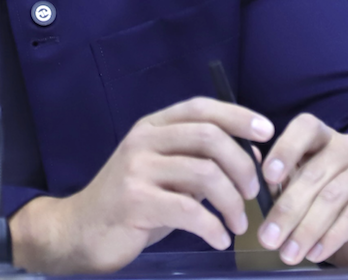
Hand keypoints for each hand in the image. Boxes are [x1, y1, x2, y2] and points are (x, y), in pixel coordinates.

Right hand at [9, 96, 273, 273]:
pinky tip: (219, 239)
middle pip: (208, 137)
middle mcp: (144, 140)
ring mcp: (137, 169)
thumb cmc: (132, 203)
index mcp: (153, 127)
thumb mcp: (164, 173)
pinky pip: (189, 210)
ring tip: (238, 223)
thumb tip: (251, 156)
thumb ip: (198, 160)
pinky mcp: (135, 201)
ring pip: (204, 173)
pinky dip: (213, 227)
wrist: (80, 230)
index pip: (200, 108)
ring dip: (232, 202)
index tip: (267, 131)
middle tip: (253, 192)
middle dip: (241, 165)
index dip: (237, 116)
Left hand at [255, 113, 347, 266]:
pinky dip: (330, 238)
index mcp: (321, 134)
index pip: (304, 128)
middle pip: (313, 174)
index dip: (285, 149)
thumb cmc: (322, 196)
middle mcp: (347, 145)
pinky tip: (315, 253)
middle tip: (268, 238)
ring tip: (288, 253)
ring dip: (306, 230)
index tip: (268, 176)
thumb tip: (252, 172)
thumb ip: (278, 177)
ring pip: (331, 198)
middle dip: (287, 210)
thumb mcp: (298, 182)